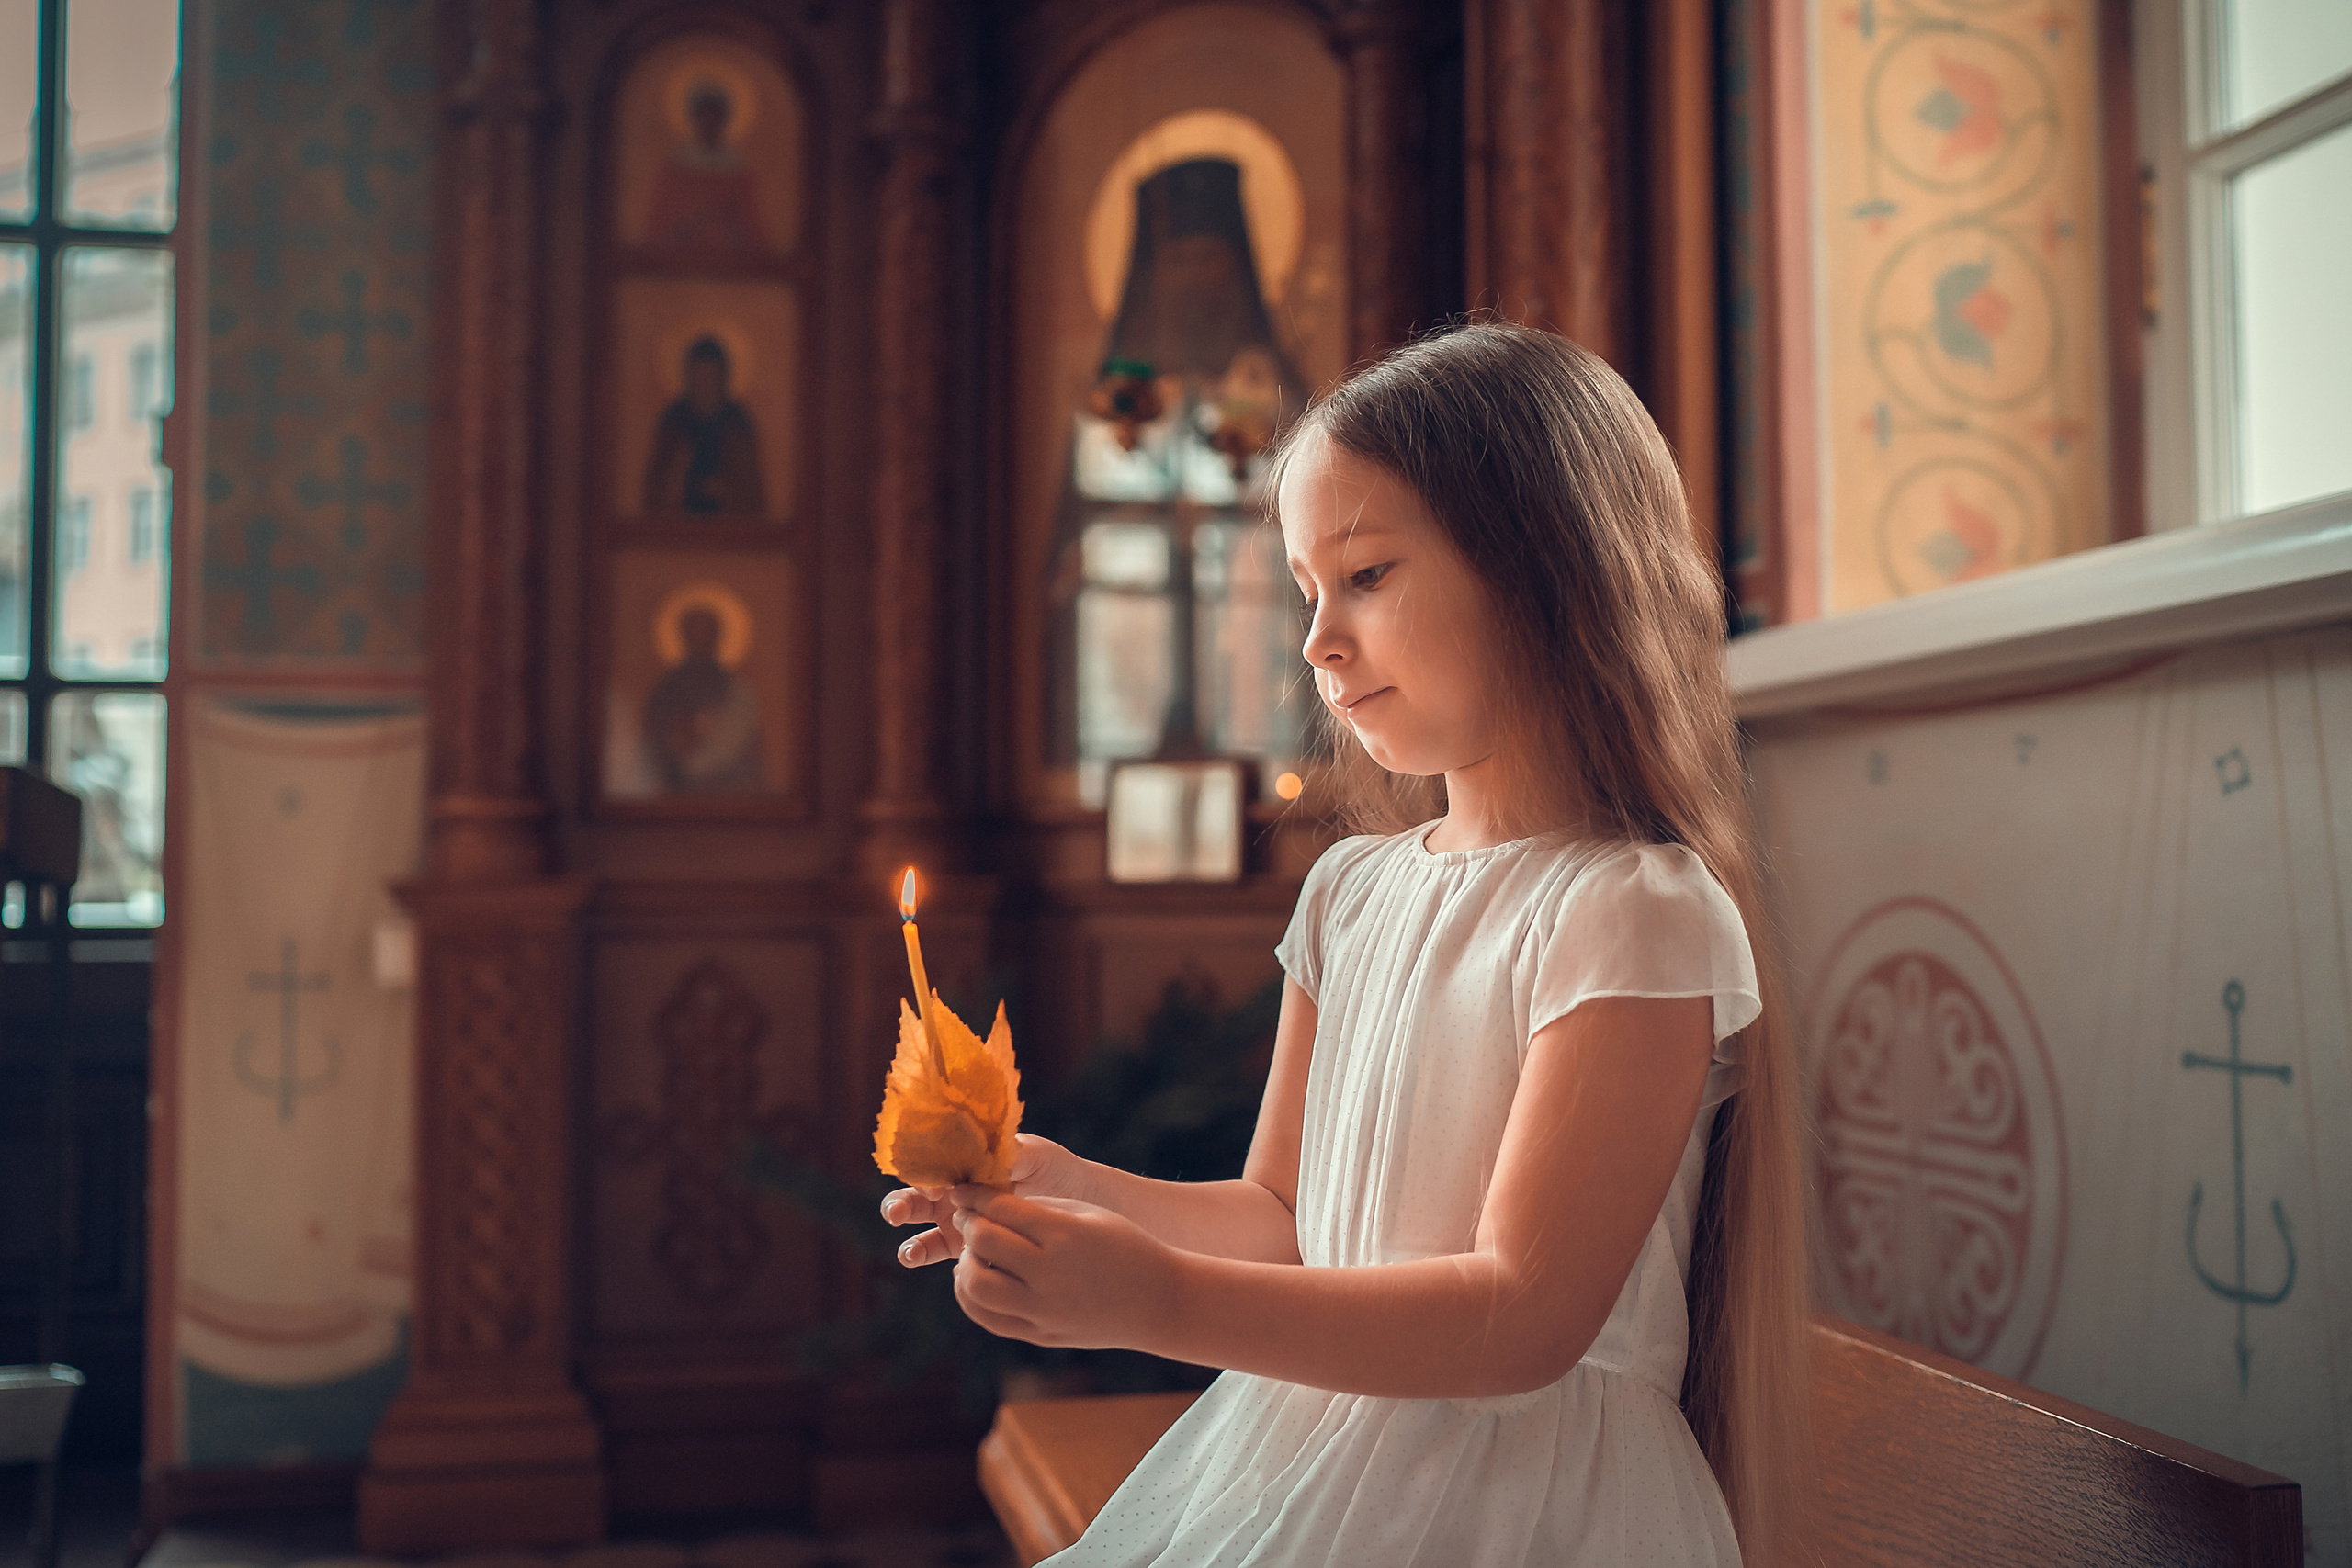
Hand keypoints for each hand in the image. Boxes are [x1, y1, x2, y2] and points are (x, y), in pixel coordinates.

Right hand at [880, 1134, 1093, 1267]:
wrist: (1078, 1201)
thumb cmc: (1055, 1170)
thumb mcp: (1033, 1156)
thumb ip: (1004, 1156)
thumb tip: (977, 1154)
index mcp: (966, 1162)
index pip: (932, 1165)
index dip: (924, 1174)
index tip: (934, 1186)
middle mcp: (954, 1189)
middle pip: (914, 1195)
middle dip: (899, 1204)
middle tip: (898, 1215)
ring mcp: (955, 1218)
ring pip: (917, 1227)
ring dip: (907, 1237)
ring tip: (911, 1253)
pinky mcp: (960, 1245)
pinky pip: (931, 1249)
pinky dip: (919, 1254)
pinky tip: (920, 1259)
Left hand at [947, 1185, 1179, 1351]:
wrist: (1159, 1301)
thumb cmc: (1124, 1246)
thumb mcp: (1086, 1213)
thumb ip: (1036, 1207)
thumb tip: (987, 1206)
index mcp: (1064, 1235)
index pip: (999, 1210)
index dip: (973, 1197)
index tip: (962, 1192)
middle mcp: (1049, 1275)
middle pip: (982, 1244)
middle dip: (967, 1224)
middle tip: (968, 1217)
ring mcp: (1043, 1310)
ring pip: (975, 1287)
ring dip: (965, 1264)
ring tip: (973, 1252)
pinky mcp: (1041, 1335)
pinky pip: (988, 1318)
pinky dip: (971, 1297)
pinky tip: (978, 1279)